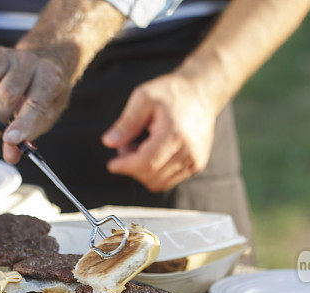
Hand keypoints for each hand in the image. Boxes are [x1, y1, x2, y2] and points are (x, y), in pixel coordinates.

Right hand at [0, 47, 70, 163]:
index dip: (22, 124)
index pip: (35, 103)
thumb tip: (10, 156)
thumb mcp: (44, 117)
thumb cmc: (44, 96)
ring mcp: (8, 54)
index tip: (9, 140)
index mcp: (50, 78)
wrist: (43, 62)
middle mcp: (29, 61)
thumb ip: (27, 137)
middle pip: (7, 93)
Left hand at [101, 73, 216, 192]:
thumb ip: (126, 122)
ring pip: (159, 183)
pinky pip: (168, 181)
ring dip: (143, 172)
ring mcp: (194, 161)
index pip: (146, 163)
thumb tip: (108, 142)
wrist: (200, 93)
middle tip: (127, 145)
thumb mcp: (143, 98)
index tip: (112, 164)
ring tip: (140, 148)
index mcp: (175, 134)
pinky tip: (152, 154)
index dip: (125, 166)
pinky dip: (155, 173)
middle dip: (132, 167)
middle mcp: (188, 152)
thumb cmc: (170, 93)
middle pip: (151, 176)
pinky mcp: (196, 165)